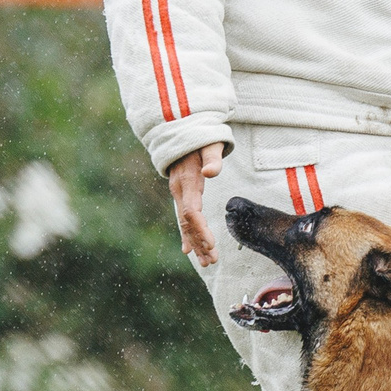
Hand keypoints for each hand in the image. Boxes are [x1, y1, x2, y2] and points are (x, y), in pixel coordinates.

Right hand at [167, 143, 225, 265]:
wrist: (182, 128)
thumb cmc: (201, 136)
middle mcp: (179, 190)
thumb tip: (211, 173)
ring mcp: (178, 193)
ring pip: (185, 223)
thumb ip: (212, 158)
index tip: (211, 244)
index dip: (200, 229)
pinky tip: (190, 251)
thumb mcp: (209, 143)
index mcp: (187, 181)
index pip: (191, 211)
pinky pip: (183, 218)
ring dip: (196, 243)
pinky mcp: (181, 193)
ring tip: (207, 262)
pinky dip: (187, 235)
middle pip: (188, 223)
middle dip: (200, 243)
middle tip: (212, 261)